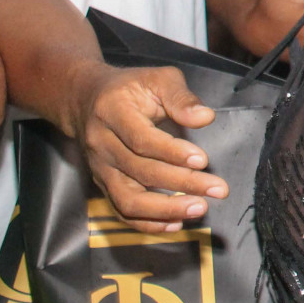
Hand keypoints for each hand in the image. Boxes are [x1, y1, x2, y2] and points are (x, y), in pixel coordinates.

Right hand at [65, 65, 225, 233]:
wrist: (85, 100)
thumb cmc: (129, 88)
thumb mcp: (157, 78)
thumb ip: (181, 97)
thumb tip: (205, 117)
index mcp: (112, 112)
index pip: (142, 140)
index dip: (172, 153)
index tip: (203, 160)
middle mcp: (102, 145)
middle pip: (140, 172)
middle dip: (182, 183)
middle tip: (217, 189)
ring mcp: (100, 169)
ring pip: (128, 200)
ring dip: (166, 210)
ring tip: (199, 208)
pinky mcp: (103, 185)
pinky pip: (122, 212)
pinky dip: (148, 224)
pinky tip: (176, 223)